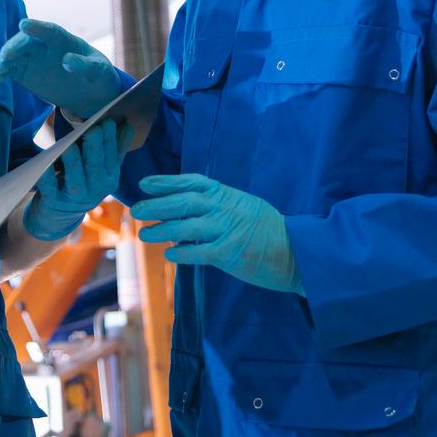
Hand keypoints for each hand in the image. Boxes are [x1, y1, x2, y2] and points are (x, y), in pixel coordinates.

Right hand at [0, 19, 122, 119]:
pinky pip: (10, 68)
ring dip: (5, 58)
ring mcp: (33, 59)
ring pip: (15, 53)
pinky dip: (2, 71)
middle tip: (7, 54)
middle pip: (26, 41)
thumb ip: (84, 65)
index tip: (24, 24)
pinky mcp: (25, 73)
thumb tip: (67, 61)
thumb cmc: (97, 75)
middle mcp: (45, 46)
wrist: (90, 93)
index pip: (49, 30)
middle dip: (15, 45)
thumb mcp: (99, 70)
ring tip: (0, 68)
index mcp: (64, 40)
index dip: (36, 27)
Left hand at [23, 118, 131, 241]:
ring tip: (71, 146)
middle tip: (93, 129)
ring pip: (75, 179)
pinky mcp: (54, 201)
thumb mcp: (103, 170)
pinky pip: (50, 188)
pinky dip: (47, 177)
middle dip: (94, 148)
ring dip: (73, 163)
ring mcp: (74, 197)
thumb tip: (127, 124)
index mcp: (109, 178)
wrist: (60, 216)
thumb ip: (115, 149)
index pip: (111, 157)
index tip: (107, 121)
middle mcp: (95, 189)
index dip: (110, 140)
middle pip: (95, 167)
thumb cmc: (84, 183)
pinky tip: (44, 165)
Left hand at [132, 174, 302, 293]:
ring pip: (186, 226)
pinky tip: (170, 255)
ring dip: (162, 230)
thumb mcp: (244, 206)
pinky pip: (199, 252)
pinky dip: (182, 253)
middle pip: (183, 202)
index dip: (166, 182)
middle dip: (156, 204)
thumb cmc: (269, 230)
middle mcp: (224, 208)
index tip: (144, 184)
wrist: (300, 253)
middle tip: (136, 210)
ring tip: (144, 234)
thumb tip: (186, 207)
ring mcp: (227, 230)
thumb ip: (218, 204)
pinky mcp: (231, 253)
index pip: (191, 182)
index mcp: (227, 194)